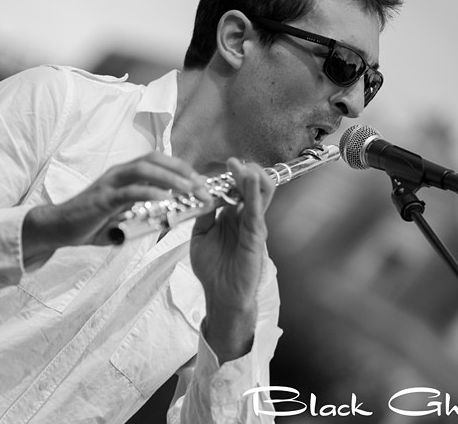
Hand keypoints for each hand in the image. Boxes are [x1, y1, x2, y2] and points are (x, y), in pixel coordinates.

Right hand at [22, 152, 210, 265]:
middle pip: (155, 160)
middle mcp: (118, 173)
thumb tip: (164, 215)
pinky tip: (164, 198)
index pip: (157, 162)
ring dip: (170, 178)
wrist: (57, 227)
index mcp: (124, 175)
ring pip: (144, 170)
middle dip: (181, 170)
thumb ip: (139, 211)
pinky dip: (149, 192)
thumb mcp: (120, 215)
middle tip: (201, 185)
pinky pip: (129, 191)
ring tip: (189, 189)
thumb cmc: (89, 221)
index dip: (181, 168)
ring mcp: (110, 183)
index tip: (201, 182)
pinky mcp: (102, 198)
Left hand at [189, 157, 274, 361]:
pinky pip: (256, 211)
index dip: (229, 176)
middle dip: (242, 172)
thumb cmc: (213, 269)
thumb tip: (199, 196)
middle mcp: (244, 218)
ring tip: (242, 166)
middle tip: (232, 161)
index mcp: (232, 216)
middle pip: (249, 188)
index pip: (234, 189)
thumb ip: (202, 216)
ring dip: (251, 178)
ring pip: (259, 195)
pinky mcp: (256, 236)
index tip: (221, 165)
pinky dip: (254, 195)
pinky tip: (251, 181)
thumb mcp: (200, 236)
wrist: (220, 295)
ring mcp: (252, 226)